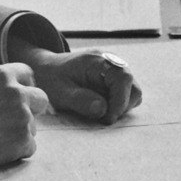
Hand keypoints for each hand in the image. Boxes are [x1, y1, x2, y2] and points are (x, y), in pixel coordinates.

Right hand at [0, 63, 45, 170]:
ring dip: (19, 132)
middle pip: (40, 98)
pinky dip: (17, 151)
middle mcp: (16, 93)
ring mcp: (22, 117)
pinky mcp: (23, 140)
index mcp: (1, 76)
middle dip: (32, 108)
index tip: (22, 93)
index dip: (24, 84)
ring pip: (32, 126)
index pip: (26, 73)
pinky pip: (29, 146)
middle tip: (17, 119)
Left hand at [27, 47, 141, 125]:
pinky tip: (102, 108)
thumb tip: (103, 109)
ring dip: (121, 107)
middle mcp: (111, 62)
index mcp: (98, 61)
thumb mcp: (60, 92)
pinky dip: (118, 105)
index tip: (108, 118)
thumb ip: (80, 100)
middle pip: (133, 86)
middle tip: (103, 119)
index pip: (123, 79)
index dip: (120, 101)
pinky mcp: (115, 80)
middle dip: (121, 107)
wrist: (47, 70)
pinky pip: (126, 94)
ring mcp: (115, 71)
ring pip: (133, 92)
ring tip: (101, 114)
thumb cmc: (51, 79)